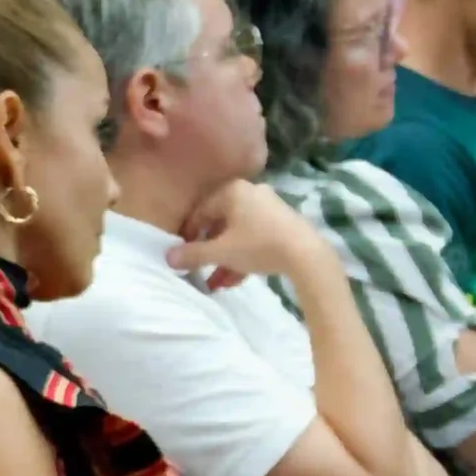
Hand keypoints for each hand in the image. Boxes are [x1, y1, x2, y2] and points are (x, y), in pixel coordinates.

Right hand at [167, 180, 328, 290]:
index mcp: (232, 191)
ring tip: (216, 283)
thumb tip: (168, 257)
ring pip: (238, 234)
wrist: (307, 254)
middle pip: (220, 223)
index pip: (200, 211)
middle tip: (199, 270)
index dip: (188, 234)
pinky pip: (255, 237)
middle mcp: (250, 193)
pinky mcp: (283, 224)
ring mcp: (269, 208)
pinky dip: (243, 256)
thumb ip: (193, 254)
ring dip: (225, 259)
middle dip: (209, 252)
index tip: (182, 254)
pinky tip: (235, 281)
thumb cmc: (258, 245)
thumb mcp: (221, 252)